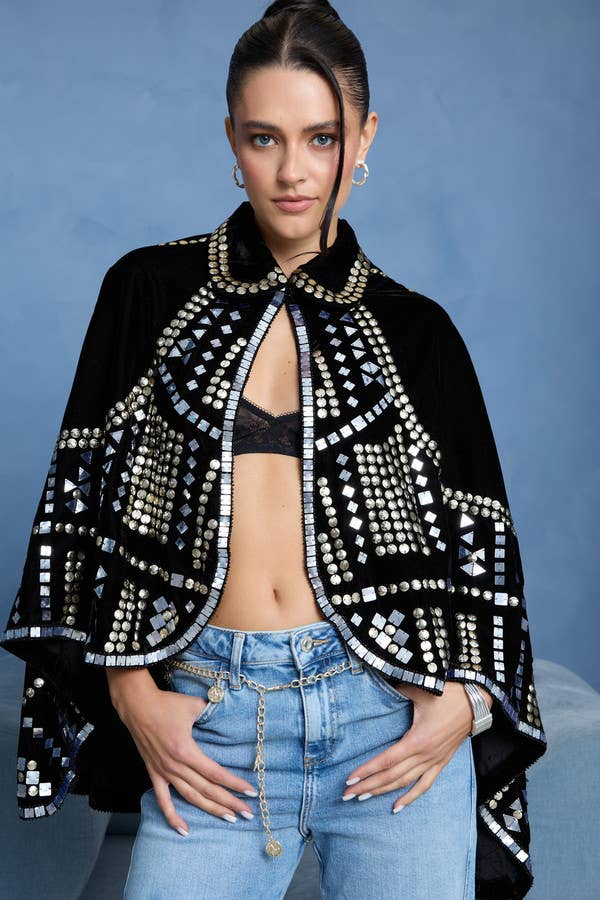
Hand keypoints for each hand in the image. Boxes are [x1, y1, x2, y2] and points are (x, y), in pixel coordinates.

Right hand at [111, 674, 257, 833]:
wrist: (137, 706)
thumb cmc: (166, 703)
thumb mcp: (193, 704)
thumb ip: (212, 710)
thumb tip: (227, 710)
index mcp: (187, 751)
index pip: (215, 773)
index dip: (234, 784)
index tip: (250, 792)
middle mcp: (176, 766)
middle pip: (207, 789)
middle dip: (229, 802)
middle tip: (248, 813)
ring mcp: (164, 772)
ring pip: (191, 797)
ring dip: (210, 810)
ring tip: (229, 818)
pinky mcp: (154, 773)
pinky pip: (163, 800)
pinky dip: (173, 817)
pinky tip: (184, 830)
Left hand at [342, 681, 482, 811]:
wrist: (476, 702)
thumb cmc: (448, 694)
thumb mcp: (420, 689)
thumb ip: (398, 689)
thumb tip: (380, 683)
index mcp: (418, 739)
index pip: (387, 760)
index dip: (368, 770)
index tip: (350, 778)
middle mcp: (425, 755)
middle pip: (392, 776)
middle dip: (368, 786)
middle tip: (347, 794)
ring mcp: (434, 761)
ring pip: (405, 782)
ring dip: (383, 791)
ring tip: (363, 798)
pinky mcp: (442, 762)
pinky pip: (425, 784)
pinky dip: (410, 797)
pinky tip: (397, 807)